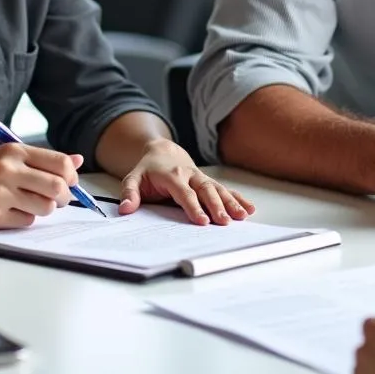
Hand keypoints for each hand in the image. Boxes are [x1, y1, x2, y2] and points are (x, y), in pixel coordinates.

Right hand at [0, 143, 82, 228]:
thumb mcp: (5, 157)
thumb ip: (41, 159)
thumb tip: (77, 160)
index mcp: (13, 151)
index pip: (60, 163)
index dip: (71, 176)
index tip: (69, 182)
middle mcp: (8, 170)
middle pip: (58, 187)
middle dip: (66, 196)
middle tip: (60, 199)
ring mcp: (0, 194)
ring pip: (46, 207)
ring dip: (45, 209)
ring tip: (31, 204)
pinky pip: (27, 221)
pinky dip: (26, 219)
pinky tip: (12, 212)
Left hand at [119, 140, 255, 225]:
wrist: (161, 152)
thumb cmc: (148, 170)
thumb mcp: (132, 178)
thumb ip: (129, 193)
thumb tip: (125, 209)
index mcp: (172, 176)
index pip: (184, 193)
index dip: (193, 207)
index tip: (202, 221)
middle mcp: (190, 175)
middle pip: (205, 190)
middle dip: (216, 206)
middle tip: (225, 222)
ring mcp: (201, 178)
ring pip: (218, 189)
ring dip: (231, 202)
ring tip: (242, 216)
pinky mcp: (208, 182)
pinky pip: (225, 190)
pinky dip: (238, 198)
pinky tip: (249, 208)